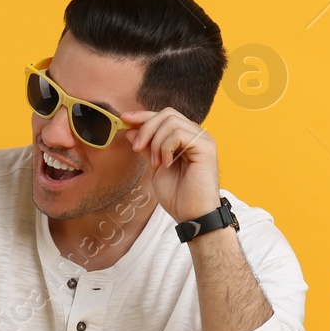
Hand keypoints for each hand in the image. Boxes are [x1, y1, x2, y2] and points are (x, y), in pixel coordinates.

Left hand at [119, 106, 219, 222]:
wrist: (191, 216)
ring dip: (156, 142)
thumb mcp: (155, 168)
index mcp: (185, 138)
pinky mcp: (206, 147)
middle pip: (167, 114)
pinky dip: (166, 147)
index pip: (164, 116)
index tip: (124, 119)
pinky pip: (179, 134)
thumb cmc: (178, 196)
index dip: (143, 116)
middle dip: (146, 128)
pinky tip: (166, 164)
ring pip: (171, 122)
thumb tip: (130, 130)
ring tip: (156, 163)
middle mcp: (196, 135)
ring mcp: (202, 139)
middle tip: (137, 148)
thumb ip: (146, 148)